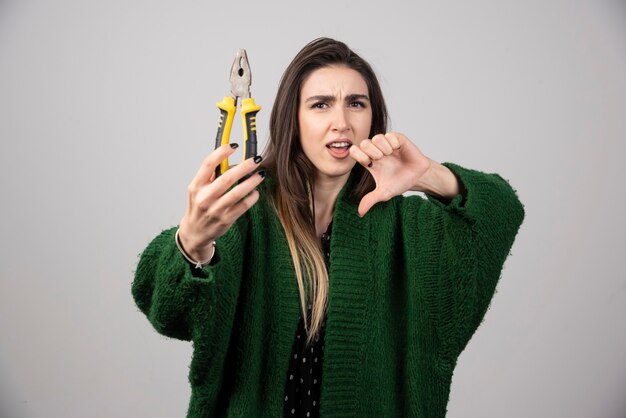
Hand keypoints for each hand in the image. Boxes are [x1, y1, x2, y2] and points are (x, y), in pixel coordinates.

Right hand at [178, 143, 264, 260]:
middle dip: (245, 167)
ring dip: (252, 181)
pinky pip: (243, 206)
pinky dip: (252, 197)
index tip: (234, 146)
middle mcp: (204, 197)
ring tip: (261, 174)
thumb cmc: (199, 206)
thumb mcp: (198, 189)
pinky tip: (256, 192)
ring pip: (238, 192)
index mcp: (196, 185)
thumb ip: (210, 175)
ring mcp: (216, 209)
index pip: (208, 164)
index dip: (222, 152)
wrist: (195, 232)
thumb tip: (229, 158)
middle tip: (256, 159)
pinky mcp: (226, 219)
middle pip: (227, 177)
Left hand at [349, 132, 457, 216]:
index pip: (354, 151)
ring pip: (377, 137)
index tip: (370, 165)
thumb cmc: (399, 182)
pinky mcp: (398, 139)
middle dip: (370, 152)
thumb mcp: (384, 193)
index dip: (358, 156)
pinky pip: (390, 135)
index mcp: (369, 160)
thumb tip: (360, 213)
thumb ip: (370, 200)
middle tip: (379, 160)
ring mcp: (387, 143)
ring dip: (383, 148)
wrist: (417, 177)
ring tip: (390, 155)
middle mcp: (376, 150)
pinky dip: (393, 144)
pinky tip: (398, 150)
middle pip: (364, 142)